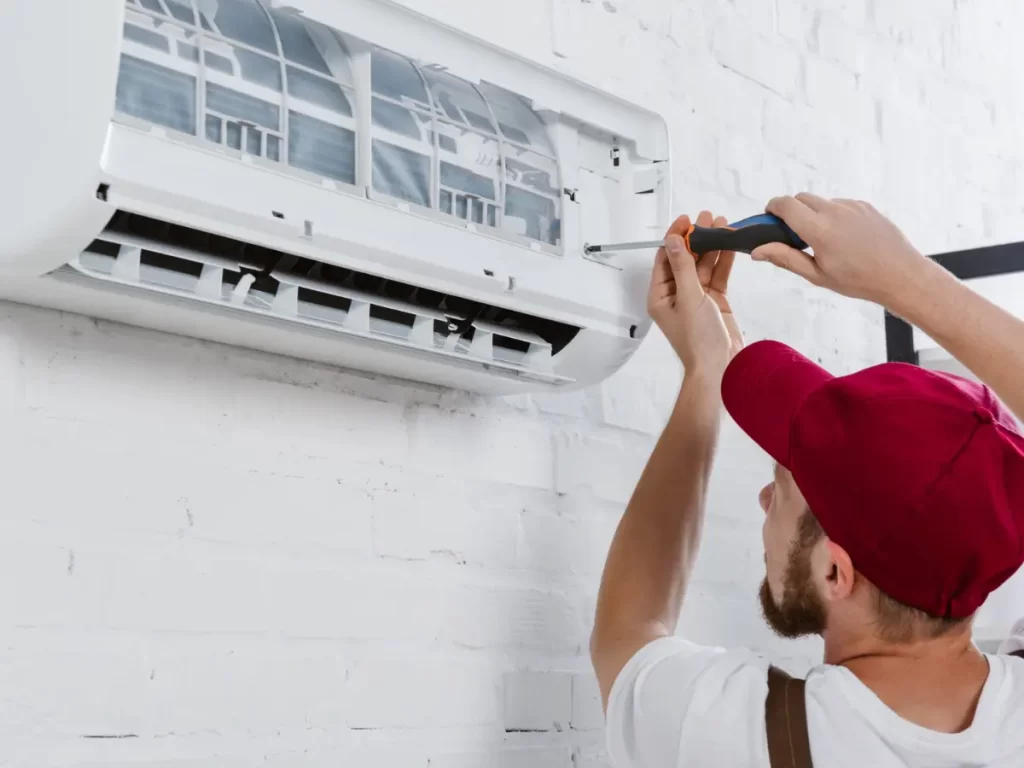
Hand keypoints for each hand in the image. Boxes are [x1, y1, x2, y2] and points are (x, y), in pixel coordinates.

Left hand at [647, 211, 743, 377]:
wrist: (720, 367)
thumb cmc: (698, 340)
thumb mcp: (688, 298)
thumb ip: (683, 266)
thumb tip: (672, 240)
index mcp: (660, 295)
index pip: (665, 258)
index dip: (674, 237)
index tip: (686, 220)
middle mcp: (676, 294)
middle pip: (685, 258)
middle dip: (696, 238)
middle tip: (707, 218)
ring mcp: (696, 297)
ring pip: (703, 265)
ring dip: (712, 245)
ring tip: (722, 224)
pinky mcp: (714, 300)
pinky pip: (717, 275)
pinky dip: (723, 260)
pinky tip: (730, 243)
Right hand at [751, 194, 928, 304]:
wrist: (900, 275)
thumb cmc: (859, 280)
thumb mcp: (817, 275)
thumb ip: (785, 258)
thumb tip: (757, 251)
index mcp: (819, 230)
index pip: (786, 205)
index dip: (772, 208)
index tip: (769, 217)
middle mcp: (835, 211)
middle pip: (801, 198)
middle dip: (792, 211)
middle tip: (794, 235)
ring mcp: (852, 205)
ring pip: (821, 201)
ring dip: (814, 214)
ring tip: (824, 240)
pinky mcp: (865, 205)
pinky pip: (840, 204)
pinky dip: (833, 215)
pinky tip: (843, 238)